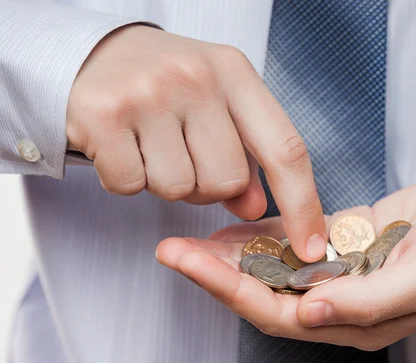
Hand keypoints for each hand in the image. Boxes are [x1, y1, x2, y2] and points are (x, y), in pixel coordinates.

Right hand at [67, 24, 326, 260]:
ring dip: (166, 182)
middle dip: (208, 186)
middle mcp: (197, 77)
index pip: (285, 149)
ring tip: (152, 145)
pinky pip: (131, 186)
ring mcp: (148, 93)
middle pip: (228, 181)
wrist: (96, 53)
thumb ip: (245, 155)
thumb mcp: (218, 104)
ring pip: (180, 190)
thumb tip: (255, 207)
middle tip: (185, 153)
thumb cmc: (168, 84)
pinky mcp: (104, 114)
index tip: (310, 247)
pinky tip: (123, 145)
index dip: (302, 204)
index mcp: (235, 73)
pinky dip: (127, 179)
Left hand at [155, 174, 415, 349]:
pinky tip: (236, 227)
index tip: (189, 263)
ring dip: (234, 255)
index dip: (229, 290)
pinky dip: (264, 234)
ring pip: (274, 268)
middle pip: (264, 292)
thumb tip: (310, 314)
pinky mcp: (343, 242)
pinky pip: (295, 242)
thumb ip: (367, 303)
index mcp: (355, 321)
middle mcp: (340, 302)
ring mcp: (340, 271)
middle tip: (173, 248)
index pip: (277, 313)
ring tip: (191, 238)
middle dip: (216, 273)